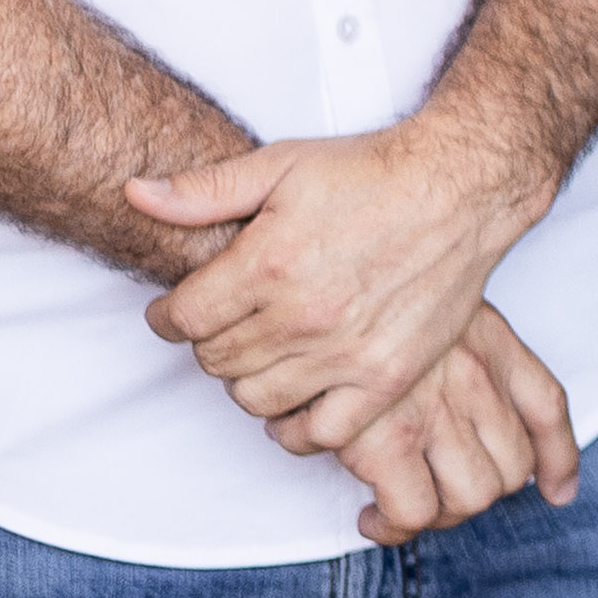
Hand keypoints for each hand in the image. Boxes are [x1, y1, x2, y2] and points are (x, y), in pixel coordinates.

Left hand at [126, 121, 554, 461]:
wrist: (461, 187)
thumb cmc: (374, 173)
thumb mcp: (281, 165)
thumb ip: (204, 190)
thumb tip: (136, 194)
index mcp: (269, 262)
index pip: (185, 320)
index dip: (169, 317)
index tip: (177, 313)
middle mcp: (303, 315)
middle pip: (216, 361)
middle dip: (210, 344)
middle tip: (226, 326)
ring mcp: (347, 352)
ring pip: (256, 399)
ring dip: (246, 381)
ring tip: (261, 356)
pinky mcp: (387, 376)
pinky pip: (322, 432)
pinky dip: (296, 429)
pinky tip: (294, 404)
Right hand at [329, 305, 579, 544]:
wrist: (322, 284)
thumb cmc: (368, 292)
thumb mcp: (437, 297)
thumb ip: (461, 337)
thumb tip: (463, 380)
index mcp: (491, 343)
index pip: (547, 408)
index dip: (559, 461)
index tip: (557, 489)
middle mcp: (476, 381)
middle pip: (513, 469)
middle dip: (479, 494)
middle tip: (438, 492)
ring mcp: (436, 413)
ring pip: (471, 498)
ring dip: (439, 515)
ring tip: (404, 505)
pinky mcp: (385, 442)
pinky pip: (413, 512)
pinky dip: (394, 527)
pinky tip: (371, 516)